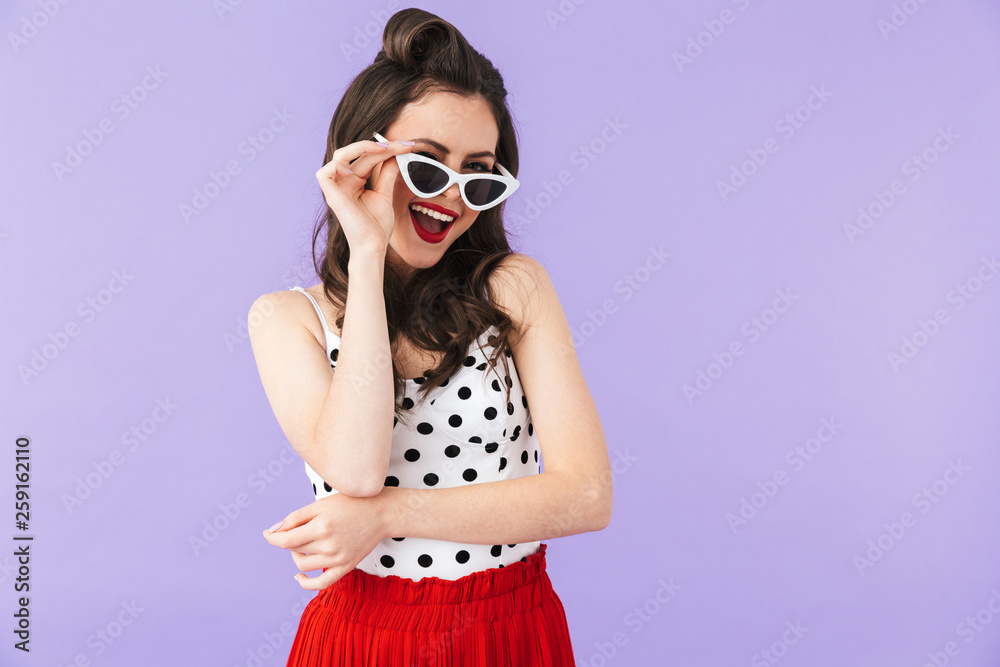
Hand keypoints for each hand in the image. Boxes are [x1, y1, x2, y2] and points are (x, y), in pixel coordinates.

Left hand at [262, 489, 390, 590]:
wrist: (381, 513)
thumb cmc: (352, 504)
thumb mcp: (322, 504)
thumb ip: (296, 517)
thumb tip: (274, 531)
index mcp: (321, 526)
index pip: (286, 540)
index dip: (272, 537)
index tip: (267, 533)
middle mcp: (329, 545)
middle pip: (294, 549)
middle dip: (290, 539)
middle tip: (299, 528)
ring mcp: (338, 559)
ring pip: (303, 564)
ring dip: (297, 554)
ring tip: (304, 543)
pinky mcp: (345, 567)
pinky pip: (320, 583)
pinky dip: (305, 583)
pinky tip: (298, 575)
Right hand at [315, 139, 414, 257]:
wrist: (374, 245)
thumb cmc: (377, 226)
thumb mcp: (385, 193)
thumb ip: (387, 174)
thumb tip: (395, 155)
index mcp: (355, 181)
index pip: (368, 157)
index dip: (387, 149)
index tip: (408, 146)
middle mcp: (344, 181)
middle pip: (358, 153)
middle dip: (381, 146)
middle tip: (402, 145)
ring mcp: (336, 188)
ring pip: (340, 156)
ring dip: (362, 148)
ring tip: (384, 150)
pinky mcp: (331, 196)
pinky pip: (324, 173)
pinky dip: (338, 166)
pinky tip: (356, 170)